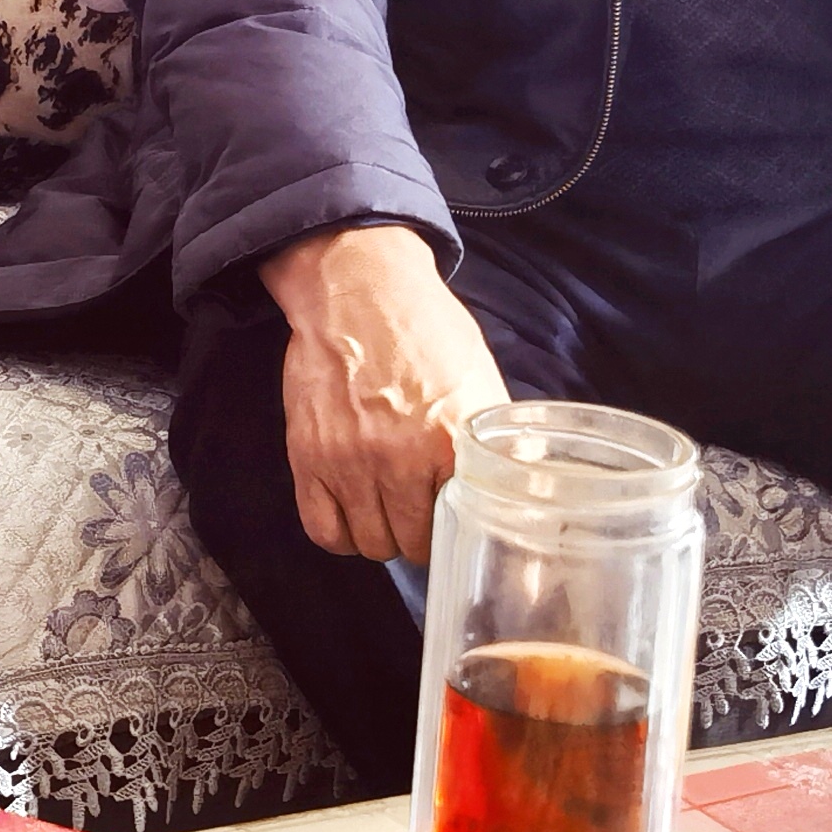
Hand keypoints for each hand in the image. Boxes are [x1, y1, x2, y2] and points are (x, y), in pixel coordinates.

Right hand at [263, 222, 503, 565]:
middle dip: (420, 535)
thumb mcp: (479, 375)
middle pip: (414, 543)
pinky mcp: (308, 457)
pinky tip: (352, 514)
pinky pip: (324, 529)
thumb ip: (496, 436)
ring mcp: (349, 461)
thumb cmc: (423, 328)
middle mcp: (399, 459)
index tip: (457, 521)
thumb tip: (523, 482)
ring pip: (371, 543)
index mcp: (451, 441)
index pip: (460, 525)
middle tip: (420, 513)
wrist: (357, 288)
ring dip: (383, 534)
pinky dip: (341, 533)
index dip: (460, 528)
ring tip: (387, 509)